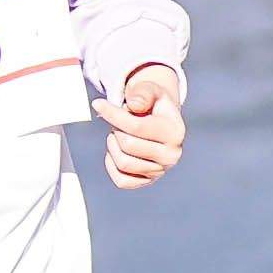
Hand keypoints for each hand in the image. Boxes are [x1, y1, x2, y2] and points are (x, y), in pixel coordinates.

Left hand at [103, 60, 189, 188]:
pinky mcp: (146, 181)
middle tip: (119, 121)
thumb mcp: (152, 91)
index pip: (136, 127)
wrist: (159, 122)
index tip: (98, 104)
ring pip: (123, 163)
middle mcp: (171, 155)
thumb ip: (143, 93)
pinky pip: (121, 180)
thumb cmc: (153, 105)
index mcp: (175, 132)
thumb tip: (134, 104)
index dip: (113, 114)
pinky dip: (112, 164)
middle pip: (127, 145)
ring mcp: (160, 171)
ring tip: (119, 134)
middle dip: (116, 129)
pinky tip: (116, 150)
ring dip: (113, 145)